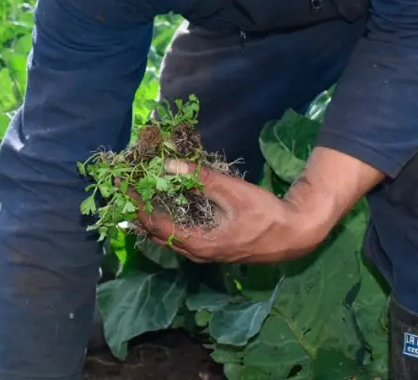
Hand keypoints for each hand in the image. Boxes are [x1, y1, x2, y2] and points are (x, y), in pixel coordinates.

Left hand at [135, 147, 384, 264]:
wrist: (295, 234)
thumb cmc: (264, 213)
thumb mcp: (231, 191)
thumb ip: (200, 177)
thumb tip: (168, 164)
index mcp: (197, 243)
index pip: (154, 224)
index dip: (136, 204)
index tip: (122, 185)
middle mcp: (196, 253)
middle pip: (157, 233)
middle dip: (139, 210)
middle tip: (126, 188)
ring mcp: (205, 253)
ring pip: (169, 237)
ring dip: (152, 216)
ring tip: (139, 194)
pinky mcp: (213, 248)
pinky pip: (181, 236)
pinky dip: (168, 220)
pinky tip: (167, 204)